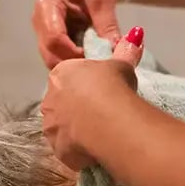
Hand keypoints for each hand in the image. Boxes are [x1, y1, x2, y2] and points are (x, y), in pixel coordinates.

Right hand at [33, 0, 122, 67]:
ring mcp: (44, 30)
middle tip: (99, 66)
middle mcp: (40, 20)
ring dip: (75, 64)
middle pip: (50, 53)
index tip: (97, 59)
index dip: (74, 53)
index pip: (54, 39)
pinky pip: (61, 56)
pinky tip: (93, 57)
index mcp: (46, 6)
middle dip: (73, 64)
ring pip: (54, 59)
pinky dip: (77, 61)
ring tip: (97, 62)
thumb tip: (114, 50)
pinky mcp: (52, 37)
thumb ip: (106, 22)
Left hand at [42, 28, 143, 169]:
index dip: (85, 86)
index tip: (102, 92)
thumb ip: (125, 52)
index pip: (68, 78)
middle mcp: (48, 98)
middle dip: (78, 108)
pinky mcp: (57, 148)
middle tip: (102, 113)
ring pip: (61, 127)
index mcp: (60, 74)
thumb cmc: (112, 86)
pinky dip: (79, 150)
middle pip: (62, 103)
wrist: (107, 120)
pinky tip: (95, 149)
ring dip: (76, 130)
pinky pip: (67, 149)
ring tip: (99, 133)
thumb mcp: (121, 65)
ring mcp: (50, 125)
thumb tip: (135, 35)